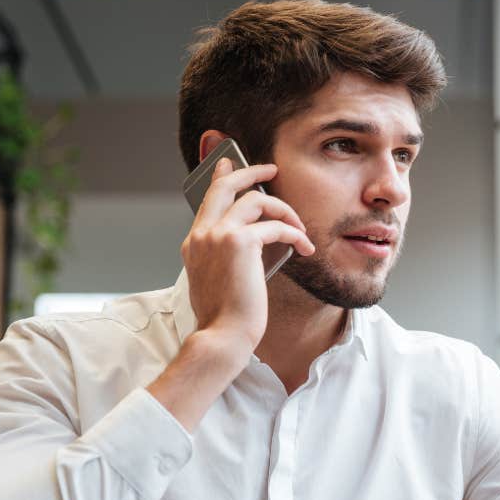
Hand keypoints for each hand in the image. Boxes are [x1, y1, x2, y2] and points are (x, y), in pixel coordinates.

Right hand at [180, 157, 314, 354]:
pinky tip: (305, 246)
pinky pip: (276, 226)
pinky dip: (295, 234)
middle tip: (270, 170)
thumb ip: (224, 254)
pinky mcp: (240, 243)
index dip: (221, 178)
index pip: (208, 199)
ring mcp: (218, 235)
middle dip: (251, 172)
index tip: (229, 164)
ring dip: (284, 211)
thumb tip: (253, 239)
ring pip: (257, 202)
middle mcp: (203, 234)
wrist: (223, 335)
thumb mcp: (216, 279)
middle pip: (227, 186)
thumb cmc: (225, 316)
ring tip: (300, 228)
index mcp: (194, 242)